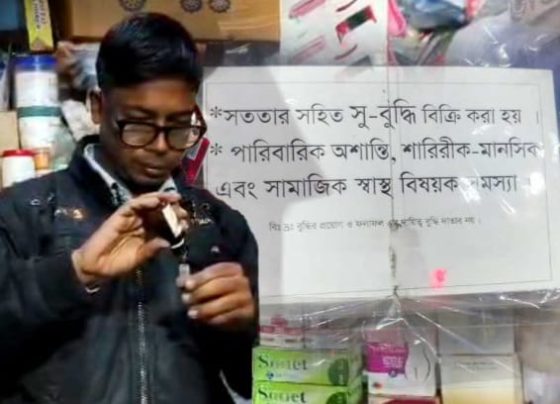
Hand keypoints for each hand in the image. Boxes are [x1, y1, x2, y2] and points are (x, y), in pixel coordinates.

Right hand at [72, 192, 187, 285]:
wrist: (96, 267)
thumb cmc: (117, 264)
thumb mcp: (139, 258)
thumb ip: (152, 249)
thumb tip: (167, 243)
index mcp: (147, 232)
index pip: (164, 222)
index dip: (176, 221)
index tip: (187, 223)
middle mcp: (140, 222)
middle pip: (158, 210)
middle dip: (172, 208)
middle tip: (184, 210)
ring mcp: (130, 217)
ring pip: (148, 203)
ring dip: (161, 199)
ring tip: (174, 199)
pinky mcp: (119, 215)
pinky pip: (133, 204)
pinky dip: (145, 201)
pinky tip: (156, 201)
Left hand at [177, 263, 255, 330]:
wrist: (241, 308)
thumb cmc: (221, 292)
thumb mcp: (210, 281)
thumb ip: (197, 280)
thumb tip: (181, 282)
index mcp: (234, 269)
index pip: (217, 270)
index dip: (200, 277)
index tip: (186, 285)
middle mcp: (242, 281)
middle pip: (221, 285)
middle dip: (201, 292)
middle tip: (186, 300)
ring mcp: (247, 297)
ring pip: (225, 302)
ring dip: (206, 308)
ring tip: (191, 313)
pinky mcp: (248, 313)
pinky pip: (230, 316)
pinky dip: (215, 319)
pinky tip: (204, 320)